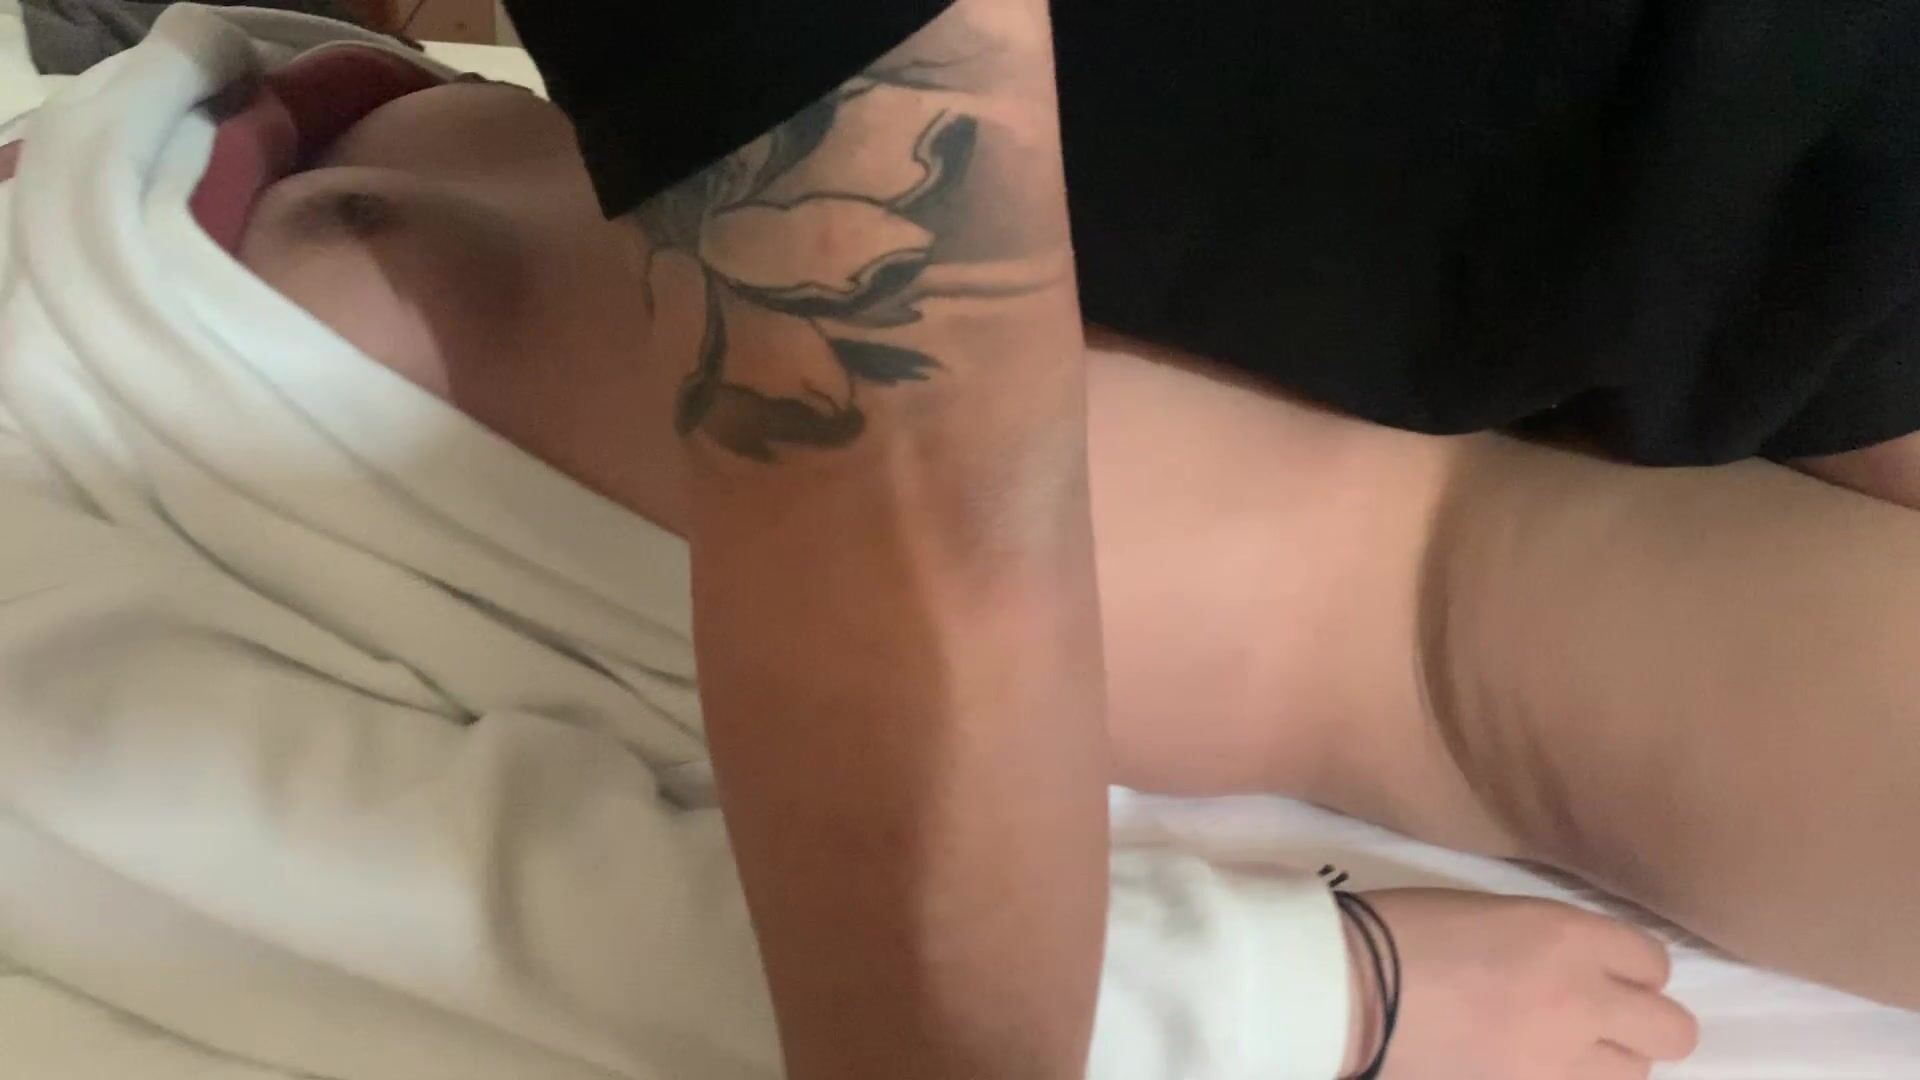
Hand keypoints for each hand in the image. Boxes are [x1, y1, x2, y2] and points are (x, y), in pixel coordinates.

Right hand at [1340, 889, 1699, 1079]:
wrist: (1346, 989)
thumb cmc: (1403, 931)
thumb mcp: (1491, 913)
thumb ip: (1552, 942)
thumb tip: (1583, 971)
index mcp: (1568, 937)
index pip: (1653, 962)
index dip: (1631, 970)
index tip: (1605, 975)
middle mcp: (1583, 1000)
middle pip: (1671, 1030)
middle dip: (1644, 1024)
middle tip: (1600, 1020)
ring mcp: (1559, 1060)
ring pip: (1635, 1076)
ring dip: (1608, 1061)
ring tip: (1562, 1051)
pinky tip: (1532, 1067)